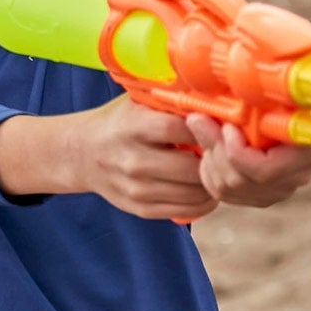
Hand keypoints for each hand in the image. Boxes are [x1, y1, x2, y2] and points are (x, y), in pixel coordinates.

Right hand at [76, 96, 219, 221]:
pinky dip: (205, 202)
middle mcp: (134, 161)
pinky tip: (208, 188)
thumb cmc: (120, 123)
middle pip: (192, 167)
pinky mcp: (141, 209)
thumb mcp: (138, 102)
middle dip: (215, 160)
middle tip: (227, 151)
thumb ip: (170, 101)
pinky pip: (186, 211)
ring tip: (220, 169)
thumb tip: (215, 99)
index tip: (220, 125)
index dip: (207, 128)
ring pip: (194, 192)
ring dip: (214, 182)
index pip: (182, 129)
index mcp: (134, 127)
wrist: (82, 154)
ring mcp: (137, 189)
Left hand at [185, 113, 310, 207]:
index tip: (227, 127)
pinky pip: (223, 194)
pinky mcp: (259, 198)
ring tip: (207, 131)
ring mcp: (277, 192)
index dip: (237, 152)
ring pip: (228, 189)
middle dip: (215, 149)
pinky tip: (212, 151)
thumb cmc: (281, 103)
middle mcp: (295, 178)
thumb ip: (243, 108)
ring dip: (210, 158)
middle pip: (241, 180)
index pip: (264, 170)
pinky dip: (209, 172)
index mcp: (305, 153)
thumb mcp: (268, 100)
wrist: (291, 115)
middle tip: (201, 122)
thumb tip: (198, 118)